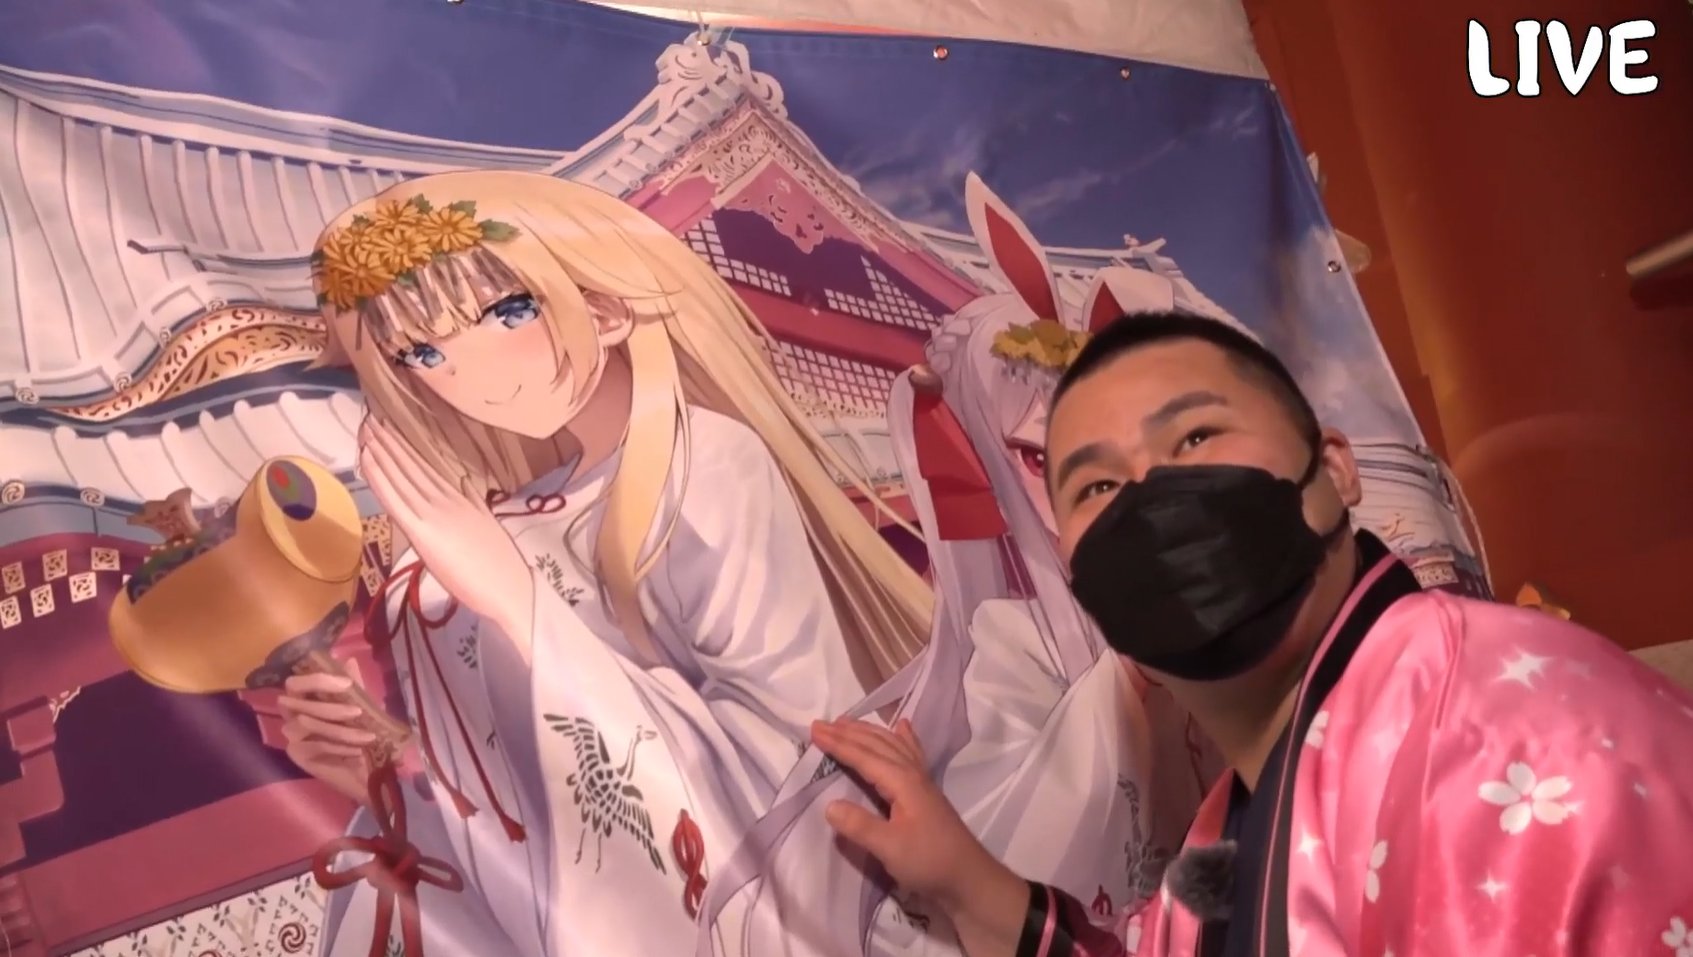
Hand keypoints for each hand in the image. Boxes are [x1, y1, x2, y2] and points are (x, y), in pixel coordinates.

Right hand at [278, 664, 378, 806]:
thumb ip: (355, 687)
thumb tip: (348, 660)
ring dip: (340, 728)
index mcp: (308, 698)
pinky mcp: (297, 755)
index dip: (317, 679)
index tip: (346, 684)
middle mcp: (294, 713)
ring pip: (305, 722)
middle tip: (359, 712)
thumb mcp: (365, 708)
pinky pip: (313, 744)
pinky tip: (357, 750)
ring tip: (367, 735)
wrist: (371, 772)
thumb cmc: (366, 735)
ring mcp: (292, 735)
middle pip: (294, 700)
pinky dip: (338, 745)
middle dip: (331, 706)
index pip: (295, 682)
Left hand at [358, 416, 534, 638]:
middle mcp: (444, 499)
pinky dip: (379, 478)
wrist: (509, 585)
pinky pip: (395, 500)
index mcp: (459, 498)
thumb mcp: (487, 524)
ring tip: (366, 429)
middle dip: (389, 442)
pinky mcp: (422, 532)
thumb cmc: (501, 564)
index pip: (426, 468)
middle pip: (411, 466)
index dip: (406, 447)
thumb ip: (473, 502)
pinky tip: (366, 459)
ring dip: (381, 451)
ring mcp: (433, 513)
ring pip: (400, 476)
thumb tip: (465, 483)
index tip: (390, 429)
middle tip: (370, 419)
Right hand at [811, 718, 1028, 953]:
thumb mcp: (890, 848)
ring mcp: (922, 781)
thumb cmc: (929, 862)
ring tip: (849, 722)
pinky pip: (911, 753)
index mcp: (902, 781)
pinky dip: (903, 738)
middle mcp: (913, 774)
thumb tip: (828, 805)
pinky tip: (903, 728)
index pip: (864, 756)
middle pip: (878, 744)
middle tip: (822, 723)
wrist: (968, 877)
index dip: (838, 743)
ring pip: (893, 745)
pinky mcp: (926, 791)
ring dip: (869, 732)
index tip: (814, 730)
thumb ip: (860, 826)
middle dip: (849, 732)